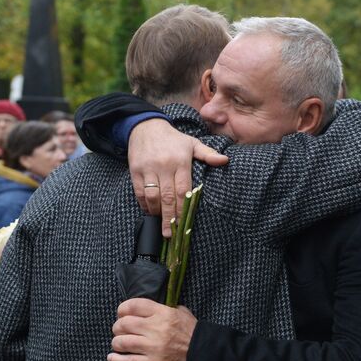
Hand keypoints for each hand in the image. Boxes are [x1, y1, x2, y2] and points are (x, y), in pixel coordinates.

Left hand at [108, 298, 197, 360]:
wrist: (203, 352)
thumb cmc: (192, 331)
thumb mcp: (181, 312)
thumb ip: (165, 307)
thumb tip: (150, 306)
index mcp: (163, 312)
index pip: (134, 305)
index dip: (122, 308)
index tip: (121, 312)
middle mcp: (155, 328)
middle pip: (124, 324)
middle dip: (117, 326)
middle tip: (119, 329)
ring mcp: (153, 346)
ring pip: (122, 342)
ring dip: (116, 342)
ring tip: (118, 343)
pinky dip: (116, 360)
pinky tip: (112, 357)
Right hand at [128, 119, 227, 236]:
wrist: (146, 126)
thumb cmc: (173, 139)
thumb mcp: (192, 143)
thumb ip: (208, 154)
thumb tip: (225, 160)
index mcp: (180, 161)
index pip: (182, 190)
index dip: (183, 208)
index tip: (183, 223)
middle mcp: (164, 166)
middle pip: (167, 197)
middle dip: (169, 217)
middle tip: (170, 234)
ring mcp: (148, 169)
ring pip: (152, 196)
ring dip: (156, 213)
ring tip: (161, 225)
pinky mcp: (135, 170)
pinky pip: (139, 192)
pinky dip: (144, 204)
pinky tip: (149, 212)